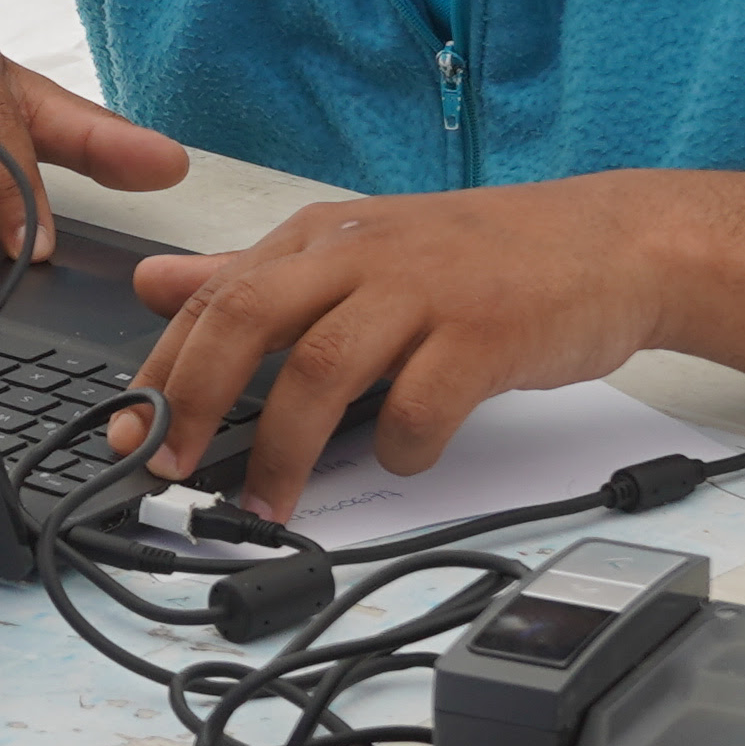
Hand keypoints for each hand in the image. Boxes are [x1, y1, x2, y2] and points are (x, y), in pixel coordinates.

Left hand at [121, 183, 668, 519]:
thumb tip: (155, 283)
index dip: (163, 369)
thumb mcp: (358, 250)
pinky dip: (399, 448)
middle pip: (248, 318)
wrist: (615, 243)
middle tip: (170, 471)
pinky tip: (400, 459)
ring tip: (267, 508)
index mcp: (324, 237)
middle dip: (197, 402)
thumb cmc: (484, 259)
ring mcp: (426, 292)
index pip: (214, 296)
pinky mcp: (486, 336)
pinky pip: (421, 406)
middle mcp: (364, 254)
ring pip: (324, 369)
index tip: (129, 433)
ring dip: (285, 451)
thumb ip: (257, 275)